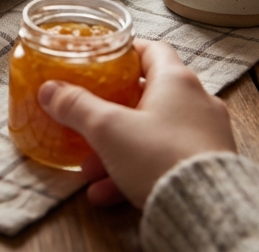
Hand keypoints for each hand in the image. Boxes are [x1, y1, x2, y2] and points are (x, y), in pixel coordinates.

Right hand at [38, 40, 235, 207]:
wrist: (204, 209)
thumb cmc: (161, 157)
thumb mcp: (108, 128)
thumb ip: (77, 106)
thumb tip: (51, 90)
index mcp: (177, 80)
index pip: (152, 50)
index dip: (125, 52)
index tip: (104, 60)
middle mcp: (198, 102)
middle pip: (147, 97)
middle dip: (111, 115)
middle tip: (88, 122)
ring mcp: (206, 135)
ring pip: (153, 135)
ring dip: (119, 149)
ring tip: (91, 169)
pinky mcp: (207, 165)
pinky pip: (165, 161)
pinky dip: (136, 171)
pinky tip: (108, 191)